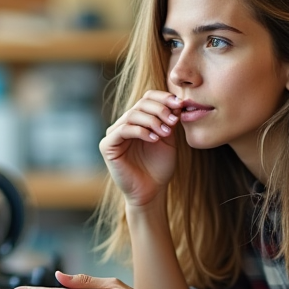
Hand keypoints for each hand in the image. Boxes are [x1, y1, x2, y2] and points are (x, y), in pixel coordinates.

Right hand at [100, 90, 179, 207]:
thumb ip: (169, 120)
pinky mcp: (108, 146)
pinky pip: (124, 130)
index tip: (180, 104)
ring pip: (133, 115)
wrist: (151, 191)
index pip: (147, 98)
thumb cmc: (159, 167)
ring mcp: (114, 134)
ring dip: (153, 121)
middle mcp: (124, 124)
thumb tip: (177, 101)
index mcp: (138, 120)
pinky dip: (141, 131)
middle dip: (160, 110)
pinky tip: (154, 139)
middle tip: (174, 121)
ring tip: (166, 132)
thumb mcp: (168, 139)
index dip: (163, 97)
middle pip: (141, 104)